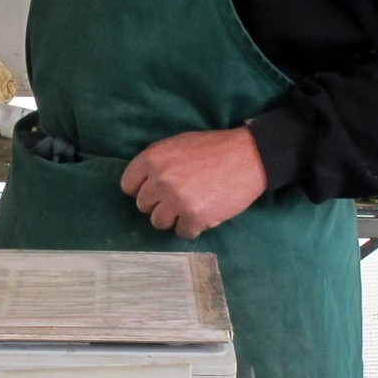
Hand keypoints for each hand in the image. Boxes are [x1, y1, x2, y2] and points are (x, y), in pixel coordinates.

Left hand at [120, 128, 268, 238]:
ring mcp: (177, 200)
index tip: (156, 191)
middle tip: (179, 196)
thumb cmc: (214, 148)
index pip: (128, 185)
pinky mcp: (195, 217)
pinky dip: (193, 227)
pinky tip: (204, 214)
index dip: (142, 189)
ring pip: (158, 222)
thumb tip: (142, 185)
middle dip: (159, 203)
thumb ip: (157, 163)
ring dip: (173, 217)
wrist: (249, 156)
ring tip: (190, 206)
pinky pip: (182, 232)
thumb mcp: (178, 144)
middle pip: (143, 205)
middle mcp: (160, 179)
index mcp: (153, 158)